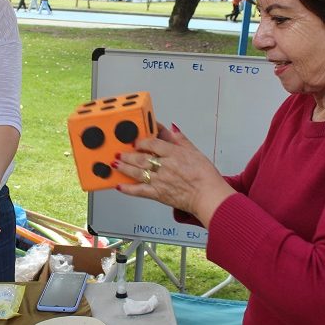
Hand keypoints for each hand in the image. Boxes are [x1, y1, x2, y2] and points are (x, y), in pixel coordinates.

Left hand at [115, 124, 235, 225]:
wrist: (209, 197)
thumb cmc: (205, 176)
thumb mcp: (195, 152)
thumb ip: (180, 140)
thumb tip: (171, 128)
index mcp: (174, 154)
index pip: (153, 143)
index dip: (142, 141)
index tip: (135, 141)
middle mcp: (165, 166)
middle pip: (142, 158)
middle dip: (128, 155)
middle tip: (119, 152)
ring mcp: (160, 181)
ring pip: (138, 172)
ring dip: (124, 167)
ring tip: (115, 163)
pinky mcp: (158, 195)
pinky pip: (139, 191)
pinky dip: (128, 189)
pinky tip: (119, 185)